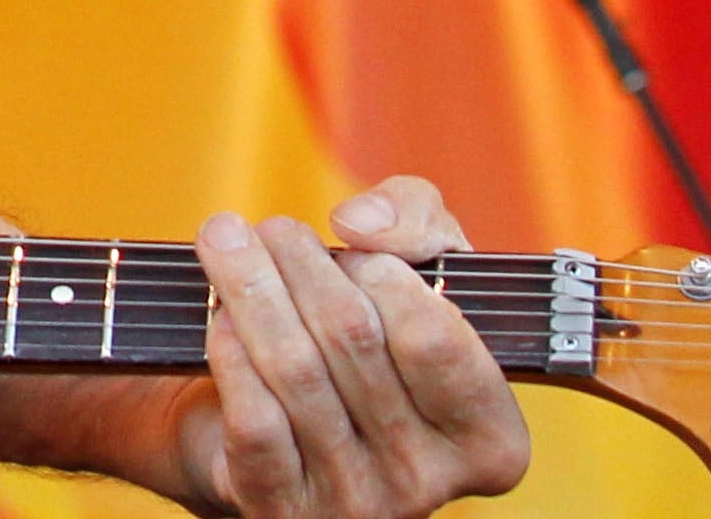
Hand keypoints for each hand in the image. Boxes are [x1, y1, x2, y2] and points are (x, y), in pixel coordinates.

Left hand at [155, 177, 530, 516]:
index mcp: (489, 437)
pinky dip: (229, 352)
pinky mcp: (280, 508)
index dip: (384, 274)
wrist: (278, 428)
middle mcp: (429, 482)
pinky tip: (220, 315)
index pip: (436, 339)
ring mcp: (354, 503)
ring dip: (249, 286)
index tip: (352, 242)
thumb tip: (362, 223)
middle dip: (301, 263)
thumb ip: (417, 220)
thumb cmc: (369, 337)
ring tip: (228, 241)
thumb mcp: (420, 266)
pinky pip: (253, 417)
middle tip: (275, 229)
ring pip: (294, 369)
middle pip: (352, 339)